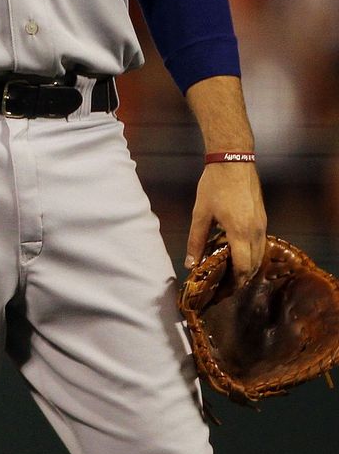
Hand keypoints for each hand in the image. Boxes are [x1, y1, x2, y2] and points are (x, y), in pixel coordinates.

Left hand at [186, 161, 266, 279]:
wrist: (234, 162)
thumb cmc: (215, 186)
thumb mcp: (200, 213)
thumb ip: (196, 240)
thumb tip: (191, 264)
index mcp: (240, 232)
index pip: (243, 267)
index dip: (234, 283)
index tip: (222, 291)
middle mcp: (256, 232)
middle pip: (254, 265)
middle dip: (241, 279)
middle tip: (224, 287)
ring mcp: (263, 225)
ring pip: (260, 255)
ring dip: (248, 267)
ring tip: (230, 274)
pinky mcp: (263, 219)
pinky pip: (260, 244)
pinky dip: (251, 255)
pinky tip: (237, 255)